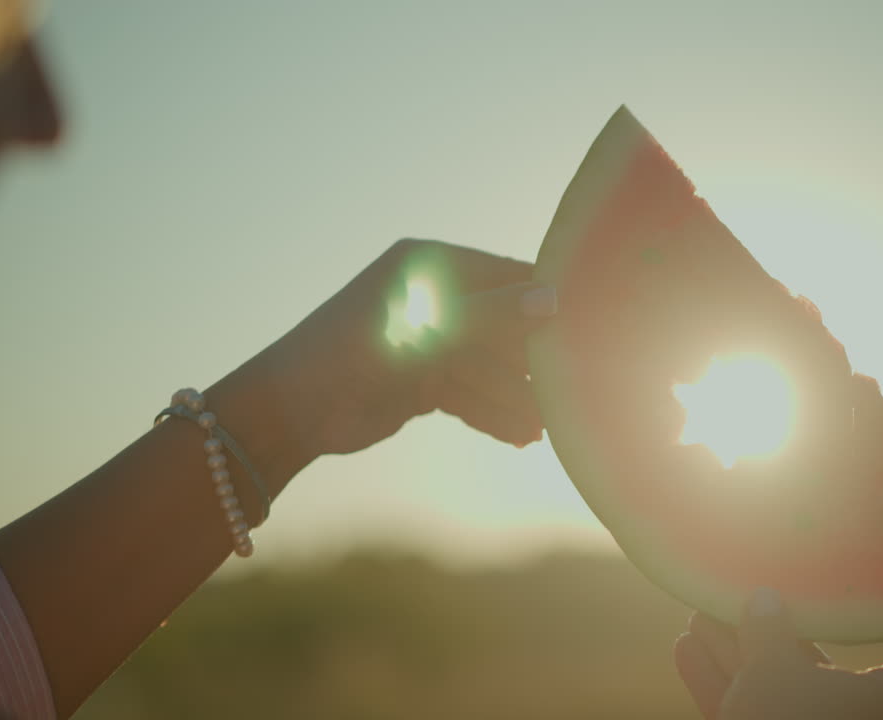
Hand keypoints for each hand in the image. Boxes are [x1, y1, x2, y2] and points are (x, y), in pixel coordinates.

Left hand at [223, 238, 554, 469]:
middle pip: (501, 328)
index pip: (505, 276)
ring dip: (516, 397)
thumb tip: (553, 299)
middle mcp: (432, 299)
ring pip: (488, 368)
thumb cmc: (352, 352)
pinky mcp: (421, 382)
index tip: (594, 319)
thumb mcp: (427, 331)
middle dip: (533, 361)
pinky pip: (469, 395)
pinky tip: (524, 437)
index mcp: (430, 266)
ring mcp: (427, 342)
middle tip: (577, 387)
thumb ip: (490, 316)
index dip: (545, 297)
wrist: (289, 412)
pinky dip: (493, 414)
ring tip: (552, 427)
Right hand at [674, 588, 882, 718]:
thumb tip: (766, 601)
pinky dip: (716, 682)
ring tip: (697, 614)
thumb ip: (770, 631)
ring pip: (771, 681)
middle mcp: (855, 714)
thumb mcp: (775, 675)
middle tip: (745, 586)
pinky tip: (686, 649)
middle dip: (772, 625)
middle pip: (819, 658)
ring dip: (732, 649)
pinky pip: (743, 707)